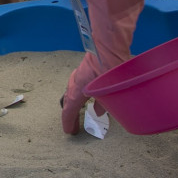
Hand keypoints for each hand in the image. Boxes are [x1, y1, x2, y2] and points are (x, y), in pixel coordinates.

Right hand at [62, 0, 142, 133]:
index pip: (69, 109)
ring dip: (76, 103)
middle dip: (71, 113)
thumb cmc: (108, 67)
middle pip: (69, 100)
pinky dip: (82, 93)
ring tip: (81, 111)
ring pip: (74, 91)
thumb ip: (104, 103)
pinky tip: (91, 94)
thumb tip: (98, 111)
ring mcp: (80, 74)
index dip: (69, 122)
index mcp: (77, 89)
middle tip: (73, 125)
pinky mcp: (87, 68)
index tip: (69, 132)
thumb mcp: (109, 89)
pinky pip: (81, 84)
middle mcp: (75, 82)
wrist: (108, 44)